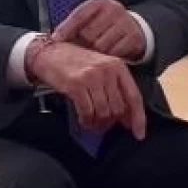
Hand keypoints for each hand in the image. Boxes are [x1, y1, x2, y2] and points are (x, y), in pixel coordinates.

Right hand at [26, 40, 146, 138]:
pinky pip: (87, 112)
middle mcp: (107, 70)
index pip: (134, 96)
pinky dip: (86, 120)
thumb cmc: (76, 62)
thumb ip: (115, 88)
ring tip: (92, 122)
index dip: (138, 118)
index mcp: (117, 66)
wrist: (49, 53)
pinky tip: (84, 120)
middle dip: (111, 121)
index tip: (139, 135)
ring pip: (103, 112)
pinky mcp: (76, 85)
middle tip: (103, 125)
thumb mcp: (100, 68)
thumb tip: (126, 118)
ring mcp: (91, 77)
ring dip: (98, 123)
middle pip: (118, 108)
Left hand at [52, 0, 145, 61]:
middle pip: (88, 33)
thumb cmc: (107, 23)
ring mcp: (125, 23)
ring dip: (97, 51)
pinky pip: (114, 53)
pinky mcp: (134, 37)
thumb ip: (75, 23)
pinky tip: (111, 50)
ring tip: (100, 46)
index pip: (79, 15)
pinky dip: (110, 55)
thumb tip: (55, 38)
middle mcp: (114, 9)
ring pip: (100, 45)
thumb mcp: (92, 16)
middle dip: (85, 42)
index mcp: (100, 1)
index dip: (66, 28)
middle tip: (87, 44)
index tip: (56, 39)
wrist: (135, 26)